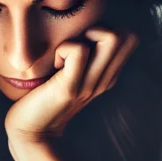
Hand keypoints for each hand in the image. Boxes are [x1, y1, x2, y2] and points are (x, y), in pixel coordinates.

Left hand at [5, 27, 138, 145]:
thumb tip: (82, 32)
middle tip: (78, 44)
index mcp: (107, 76)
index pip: (129, 38)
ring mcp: (90, 85)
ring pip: (112, 38)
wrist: (32, 132)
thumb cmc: (44, 98)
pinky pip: (78, 50)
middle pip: (128, 36)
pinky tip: (55, 65)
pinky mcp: (70, 88)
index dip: (108, 30)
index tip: (84, 44)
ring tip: (67, 52)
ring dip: (86, 34)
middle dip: (102, 27)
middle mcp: (104, 80)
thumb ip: (84, 59)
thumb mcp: (72, 76)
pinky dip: (65, 48)